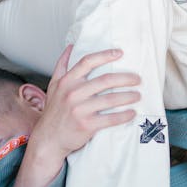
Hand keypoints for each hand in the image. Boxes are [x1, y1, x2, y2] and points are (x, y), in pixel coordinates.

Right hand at [11, 47, 139, 186]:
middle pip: (105, 80)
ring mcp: (80, 109)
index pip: (87, 62)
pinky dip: (124, 115)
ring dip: (128, 96)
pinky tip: (132, 113)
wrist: (48, 139)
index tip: (120, 53)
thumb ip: (61, 65)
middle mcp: (73, 93)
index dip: (105, 55)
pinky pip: (111, 118)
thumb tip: (71, 47)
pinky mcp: (86, 125)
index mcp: (66, 81)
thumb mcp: (53, 86)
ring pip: (111, 99)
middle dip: (126, 78)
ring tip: (137, 95)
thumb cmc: (54, 112)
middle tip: (137, 79)